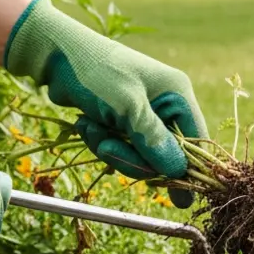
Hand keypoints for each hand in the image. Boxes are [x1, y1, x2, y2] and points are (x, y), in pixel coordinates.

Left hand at [2, 0, 206, 208]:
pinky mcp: (123, 121)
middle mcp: (166, 105)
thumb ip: (154, 141)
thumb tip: (181, 174)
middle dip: (133, 157)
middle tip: (106, 147)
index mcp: (178, 95)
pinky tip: (86, 124)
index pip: (197, 142)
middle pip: (165, 155)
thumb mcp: (127, 107)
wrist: (56, 54)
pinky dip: (102, 141)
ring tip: (91, 127)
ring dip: (112, 149)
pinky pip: (121, 148)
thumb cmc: (96, 73)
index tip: (177, 198)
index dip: (186, 169)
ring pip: (139, 155)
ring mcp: (144, 114)